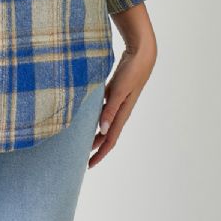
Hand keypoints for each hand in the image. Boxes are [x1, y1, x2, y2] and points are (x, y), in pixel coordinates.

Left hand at [88, 36, 156, 168]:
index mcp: (122, 114)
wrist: (140, 55)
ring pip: (104, 122)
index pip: (110, 140)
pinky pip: (103, 108)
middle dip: (95, 146)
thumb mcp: (118, 91)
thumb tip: (102, 130)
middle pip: (106, 134)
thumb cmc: (131, 72)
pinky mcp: (114, 91)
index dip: (100, 153)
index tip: (89, 165)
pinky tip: (86, 114)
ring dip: (94, 131)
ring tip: (81, 137)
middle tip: (79, 155)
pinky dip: (94, 114)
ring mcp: (117, 101)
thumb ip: (110, 110)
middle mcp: (120, 110)